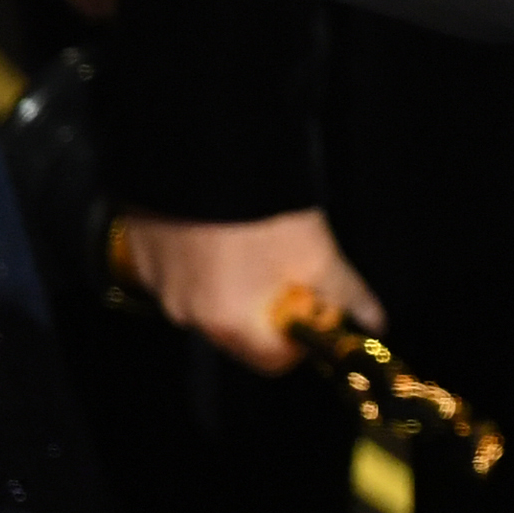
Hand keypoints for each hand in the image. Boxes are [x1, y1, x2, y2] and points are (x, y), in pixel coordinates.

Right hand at [114, 206, 383, 375]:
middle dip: (267, 311)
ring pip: (207, 302)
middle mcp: (186, 314)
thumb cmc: (264, 209)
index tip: (314, 313)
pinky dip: (200, 263)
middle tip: (288, 270)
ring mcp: (156, 285)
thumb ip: (344, 294)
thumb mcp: (315, 253)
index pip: (271, 361)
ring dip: (233, 286)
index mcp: (229, 322)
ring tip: (252, 243)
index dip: (301, 343)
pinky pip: (177, 274)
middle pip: (238, 333)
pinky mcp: (140, 255)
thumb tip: (373, 322)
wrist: (201, 151)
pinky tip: (219, 231)